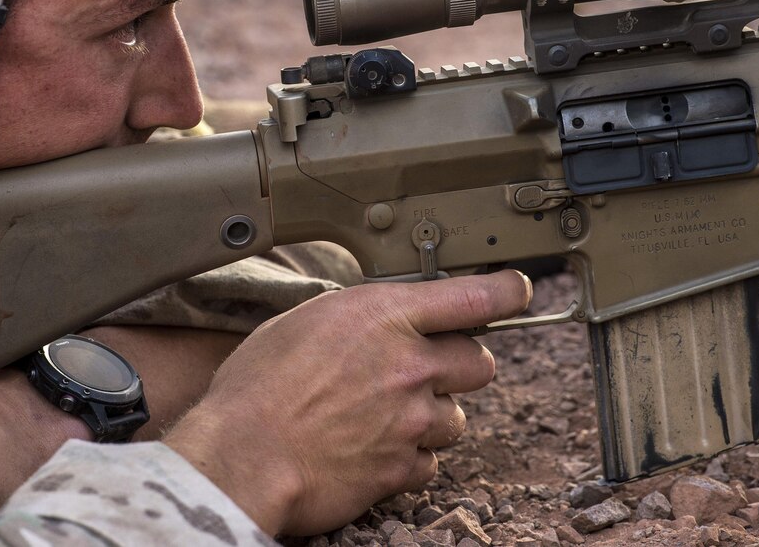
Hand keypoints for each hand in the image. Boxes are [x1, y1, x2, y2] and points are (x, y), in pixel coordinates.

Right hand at [164, 269, 531, 535]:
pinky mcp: (404, 467)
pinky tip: (372, 448)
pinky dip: (410, 456)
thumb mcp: (303, 321)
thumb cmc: (257, 387)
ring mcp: (412, 420)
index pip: (475, 296)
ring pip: (457, 417)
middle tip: (425, 369)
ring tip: (382, 416)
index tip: (515, 290)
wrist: (243, 457)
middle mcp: (409, 364)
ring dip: (431, 415)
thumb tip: (381, 320)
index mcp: (384, 316)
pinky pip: (431, 461)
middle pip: (480, 362)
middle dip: (459, 364)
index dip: (506, 291)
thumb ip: (358, 316)